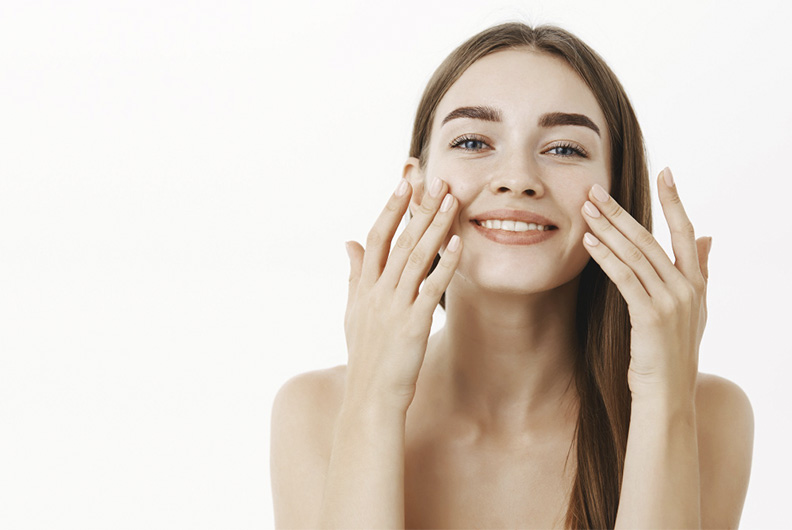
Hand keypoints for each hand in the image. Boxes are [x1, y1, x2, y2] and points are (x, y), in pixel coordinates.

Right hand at [343, 177, 461, 409]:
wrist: (369, 398)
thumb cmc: (365, 355)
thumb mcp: (353, 312)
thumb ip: (354, 274)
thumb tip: (348, 242)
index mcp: (363, 287)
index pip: (376, 238)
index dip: (390, 208)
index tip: (404, 183)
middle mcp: (377, 292)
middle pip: (398, 241)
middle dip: (417, 208)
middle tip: (435, 180)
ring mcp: (394, 307)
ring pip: (415, 258)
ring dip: (434, 227)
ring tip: (451, 201)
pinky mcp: (413, 324)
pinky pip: (432, 288)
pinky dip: (445, 265)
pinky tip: (458, 243)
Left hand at [580, 168, 711, 401]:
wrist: (669, 396)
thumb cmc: (672, 354)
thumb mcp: (692, 310)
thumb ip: (698, 271)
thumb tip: (707, 237)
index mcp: (696, 283)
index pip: (685, 231)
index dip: (676, 200)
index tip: (666, 171)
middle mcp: (687, 288)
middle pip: (651, 238)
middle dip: (621, 212)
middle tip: (596, 189)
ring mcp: (671, 301)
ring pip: (635, 254)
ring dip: (607, 229)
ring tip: (586, 209)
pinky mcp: (651, 316)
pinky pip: (625, 278)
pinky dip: (606, 257)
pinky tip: (589, 242)